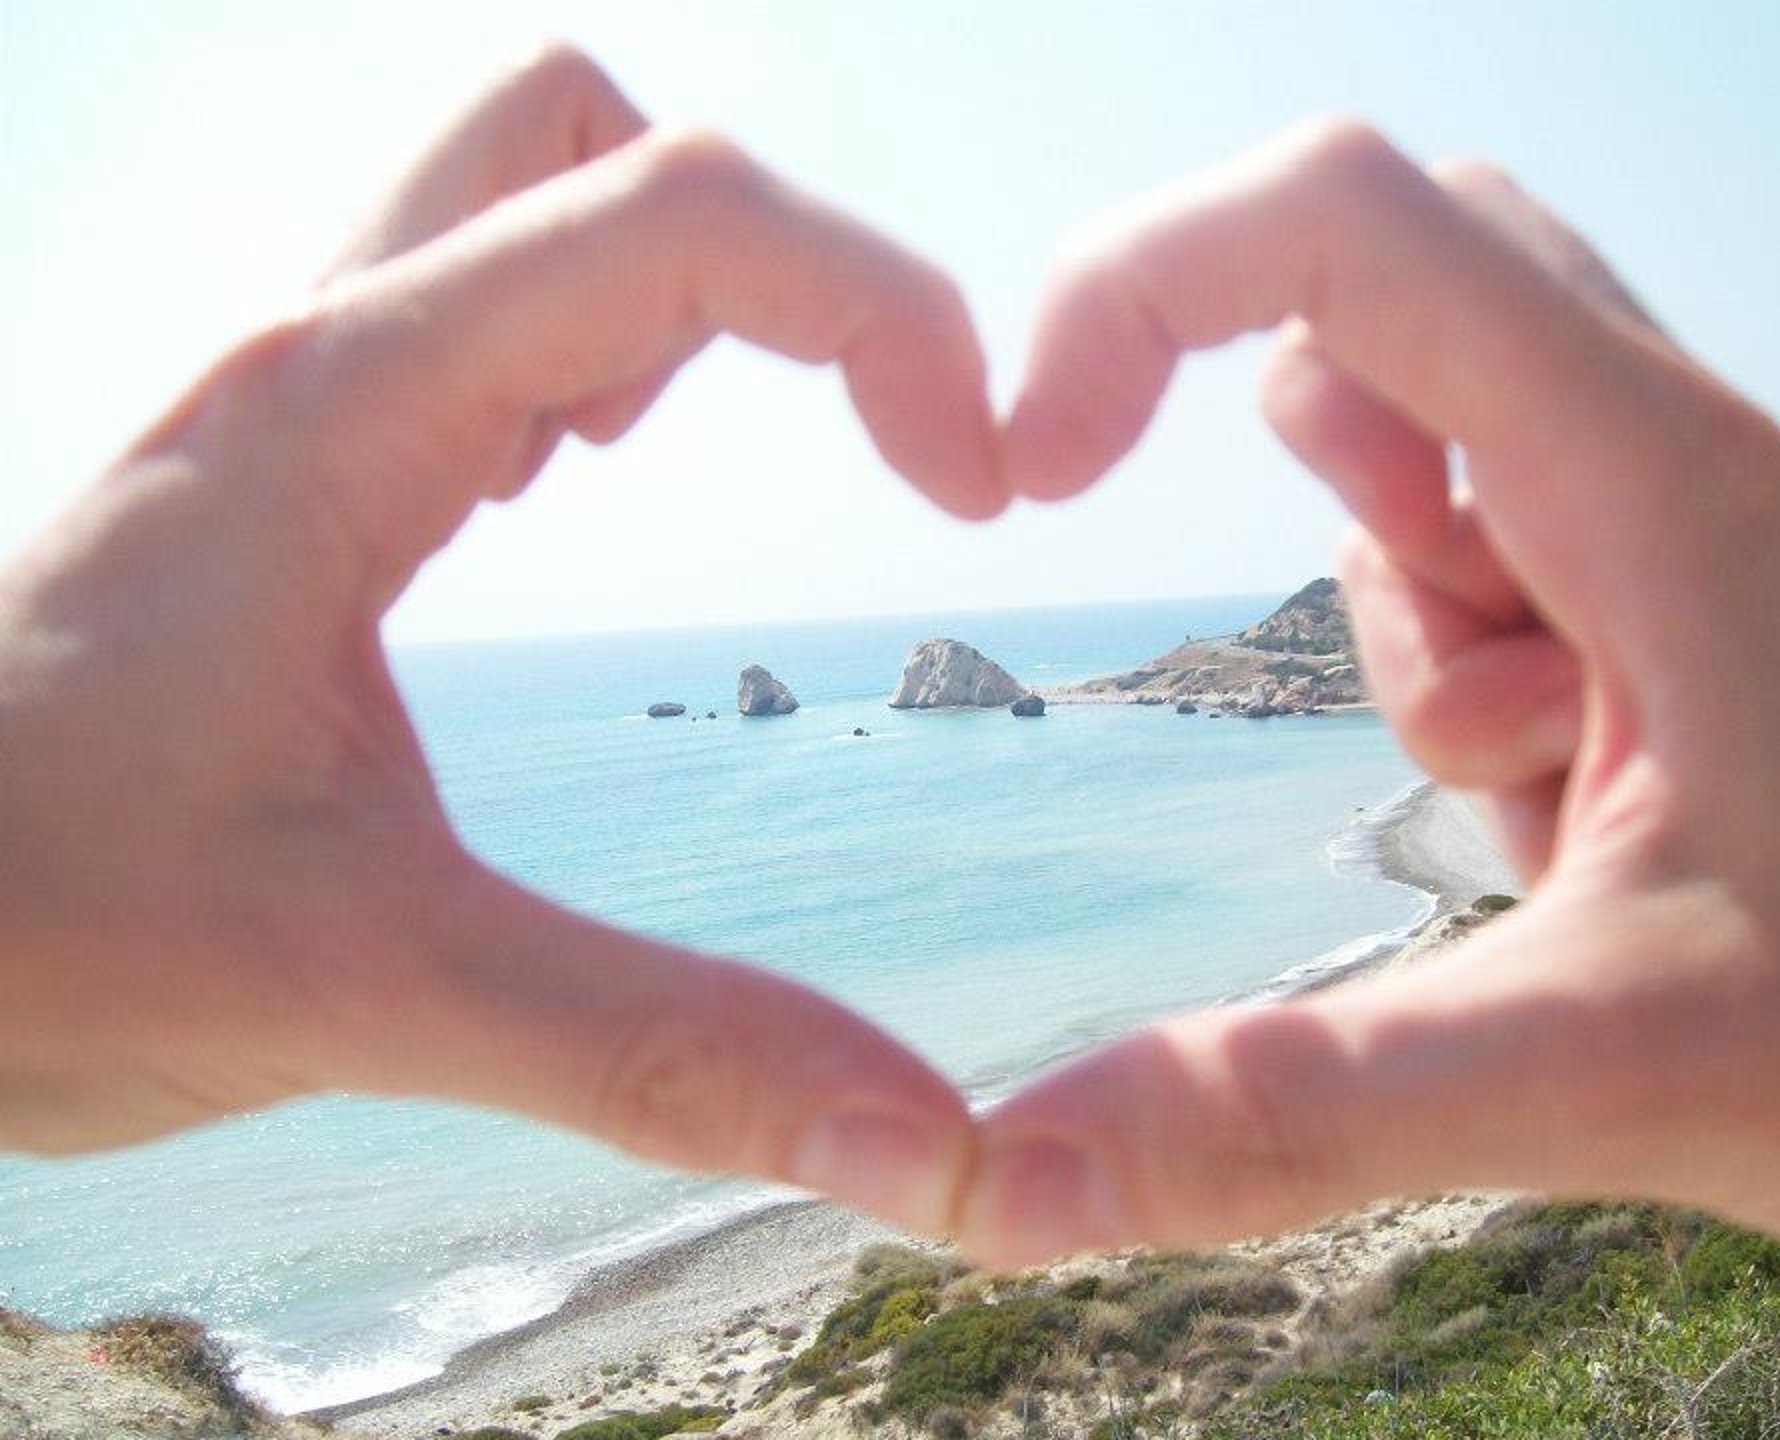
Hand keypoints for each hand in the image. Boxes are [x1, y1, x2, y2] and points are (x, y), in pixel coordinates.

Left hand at [0, 46, 999, 1233]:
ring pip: (522, 187)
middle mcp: (313, 350)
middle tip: (853, 438)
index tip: (969, 484)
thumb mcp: (362, 990)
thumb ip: (651, 1053)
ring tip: (690, 453)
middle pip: (595, 139)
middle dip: (780, 257)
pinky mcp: (281, 450)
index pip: (680, 216)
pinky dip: (580, 338)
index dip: (883, 310)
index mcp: (341, 416)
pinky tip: (569, 476)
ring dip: (668, 280)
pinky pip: (464, 294)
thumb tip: (917, 1139)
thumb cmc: (22, 932)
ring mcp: (290, 387)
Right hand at [960, 121, 1779, 1271]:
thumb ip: (1305, 1105)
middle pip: (1386, 287)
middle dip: (1326, 465)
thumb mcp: (1611, 1068)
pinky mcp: (1674, 619)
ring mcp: (1673, 537)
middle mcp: (1663, 460)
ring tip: (1572, 799)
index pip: (1345, 221)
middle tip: (1432, 637)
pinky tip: (1590, 823)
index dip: (1140, 284)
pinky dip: (1472, 694)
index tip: (1042, 466)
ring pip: (1429, 468)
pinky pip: (1491, 583)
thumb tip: (1013, 1176)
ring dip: (1418, 634)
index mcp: (1654, 481)